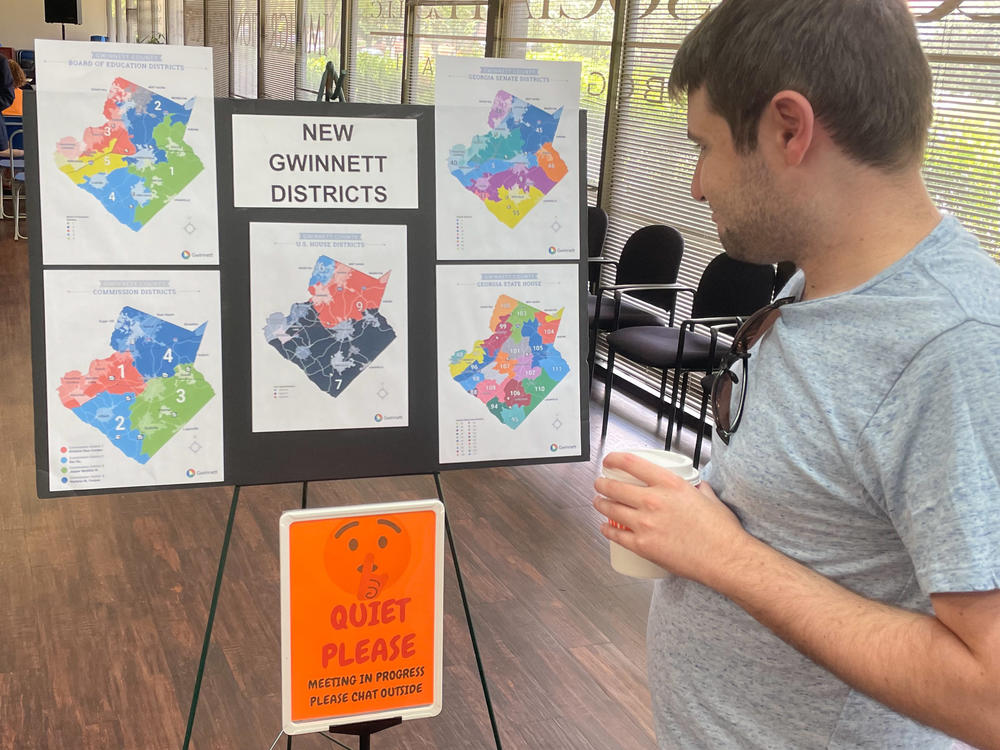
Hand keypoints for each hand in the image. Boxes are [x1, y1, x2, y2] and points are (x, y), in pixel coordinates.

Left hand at [593, 451, 750, 586]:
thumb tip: (695, 486)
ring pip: (610, 509)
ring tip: (598, 502)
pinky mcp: (643, 546)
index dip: (614, 459)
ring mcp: (645, 524)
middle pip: (615, 487)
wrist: (725, 558)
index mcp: (670, 485)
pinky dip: (606, 530)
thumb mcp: (709, 497)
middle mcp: (654, 501)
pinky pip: (616, 535)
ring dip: (600, 504)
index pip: (632, 464)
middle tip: (600, 484)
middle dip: (602, 484)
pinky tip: (605, 527)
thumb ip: (698, 488)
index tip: (609, 460)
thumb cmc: (721, 531)